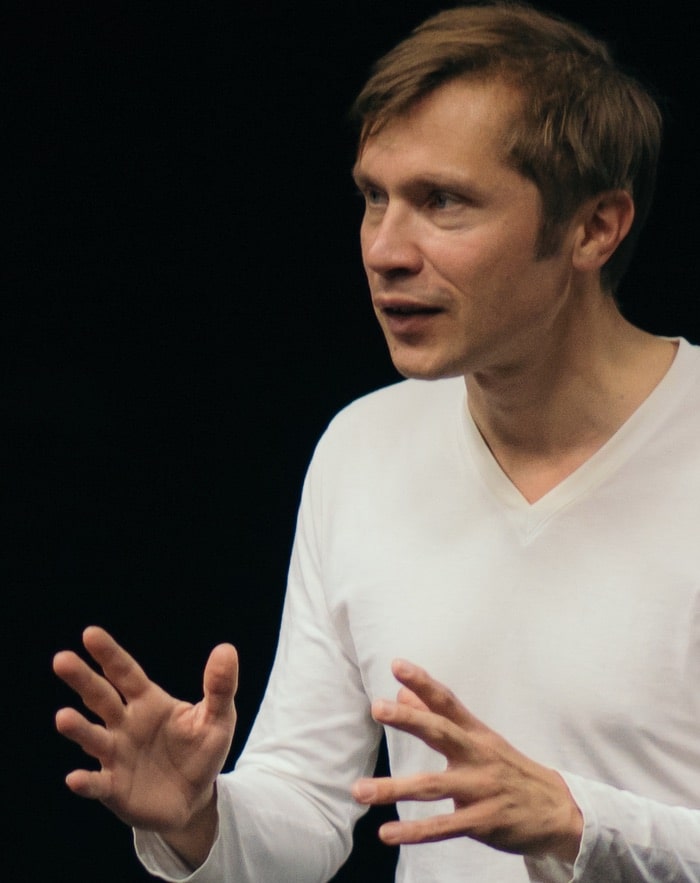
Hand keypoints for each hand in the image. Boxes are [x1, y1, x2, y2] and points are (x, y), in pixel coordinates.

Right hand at [53, 626, 237, 861]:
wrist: (195, 799)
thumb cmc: (201, 751)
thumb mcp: (218, 718)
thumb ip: (220, 686)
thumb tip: (226, 649)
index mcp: (148, 701)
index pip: (125, 672)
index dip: (109, 654)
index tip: (90, 634)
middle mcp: (125, 724)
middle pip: (100, 697)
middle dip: (82, 679)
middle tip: (61, 659)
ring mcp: (116, 755)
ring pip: (93, 738)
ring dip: (77, 729)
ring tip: (63, 717)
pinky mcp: (115, 789)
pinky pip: (98, 784)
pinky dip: (86, 782)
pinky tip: (75, 778)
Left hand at [352, 659, 582, 861]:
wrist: (559, 811)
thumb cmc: (508, 770)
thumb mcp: (479, 740)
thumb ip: (438, 717)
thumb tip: (402, 692)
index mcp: (476, 733)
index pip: (447, 702)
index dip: (423, 682)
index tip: (397, 665)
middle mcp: (478, 756)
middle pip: (441, 732)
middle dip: (410, 720)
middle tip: (377, 707)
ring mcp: (482, 789)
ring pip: (433, 786)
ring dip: (394, 788)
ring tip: (359, 790)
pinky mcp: (484, 821)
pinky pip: (444, 826)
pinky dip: (415, 832)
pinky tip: (387, 833)